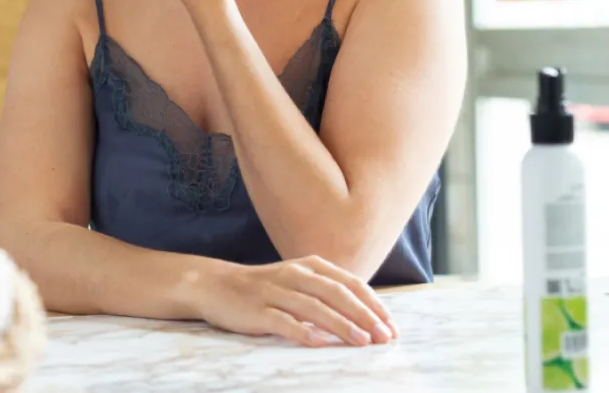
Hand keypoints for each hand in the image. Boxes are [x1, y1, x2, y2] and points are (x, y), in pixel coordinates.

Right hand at [199, 255, 398, 347]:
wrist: (218, 285)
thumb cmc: (266, 288)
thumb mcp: (299, 281)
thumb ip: (326, 292)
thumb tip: (364, 313)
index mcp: (311, 266)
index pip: (349, 283)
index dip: (372, 303)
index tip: (391, 325)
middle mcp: (296, 274)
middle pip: (337, 293)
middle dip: (364, 315)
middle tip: (384, 336)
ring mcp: (276, 291)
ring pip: (314, 307)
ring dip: (341, 324)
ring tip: (362, 341)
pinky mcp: (258, 310)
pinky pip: (283, 320)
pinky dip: (302, 331)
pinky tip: (319, 343)